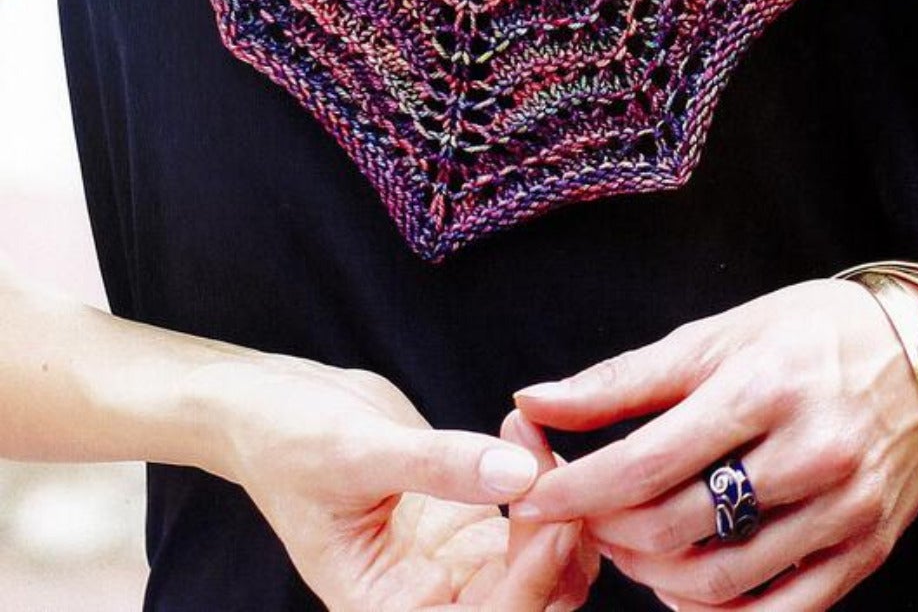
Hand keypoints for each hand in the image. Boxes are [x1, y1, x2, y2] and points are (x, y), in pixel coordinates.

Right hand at [210, 351, 598, 609]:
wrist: (274, 407)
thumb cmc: (289, 440)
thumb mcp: (356, 451)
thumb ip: (438, 464)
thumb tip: (520, 475)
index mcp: (386, 607)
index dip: (527, 585)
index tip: (557, 520)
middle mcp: (426, 596)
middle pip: (526, 602)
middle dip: (558, 548)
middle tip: (562, 471)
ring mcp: (451, 559)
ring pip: (537, 565)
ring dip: (557, 511)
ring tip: (539, 441)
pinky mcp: (466, 519)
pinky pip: (525, 520)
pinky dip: (541, 481)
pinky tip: (527, 433)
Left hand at [511, 280, 917, 610]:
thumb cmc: (812, 335)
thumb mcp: (721, 333)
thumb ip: (626, 378)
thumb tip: (534, 400)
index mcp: (764, 383)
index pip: (648, 460)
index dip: (577, 486)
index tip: (533, 492)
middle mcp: (809, 449)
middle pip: (676, 525)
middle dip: (607, 532)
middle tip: (582, 517)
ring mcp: (842, 507)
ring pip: (718, 580)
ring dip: (651, 578)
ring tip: (631, 548)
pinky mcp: (865, 551)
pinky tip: (688, 585)